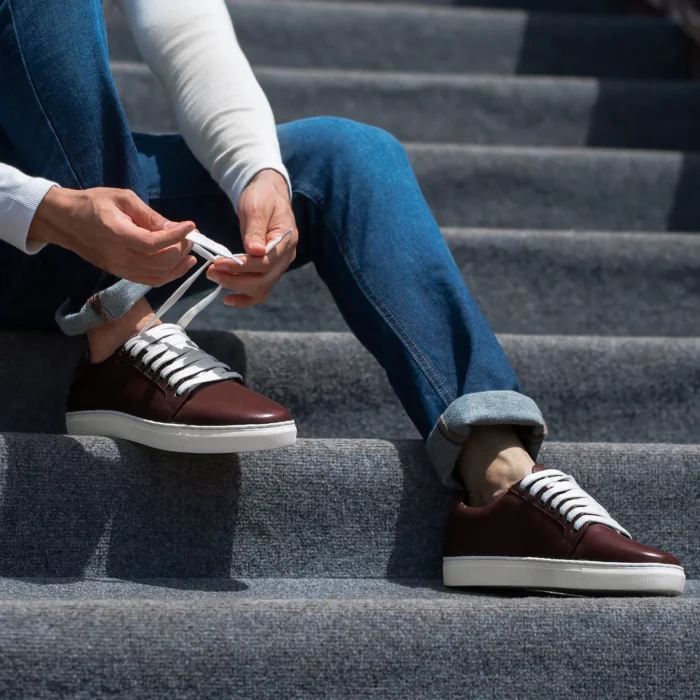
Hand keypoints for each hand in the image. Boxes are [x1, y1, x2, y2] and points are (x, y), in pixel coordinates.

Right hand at [28, 186, 196, 285]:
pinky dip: (169, 274)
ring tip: (189, 249)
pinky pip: (151, 280)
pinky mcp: (121, 274)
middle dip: (181, 249)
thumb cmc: (93, 203)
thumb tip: (175, 227)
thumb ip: (149, 216)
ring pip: (158, 275)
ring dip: (179, 263)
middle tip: (191, 235)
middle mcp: (118, 257)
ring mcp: (119, 269)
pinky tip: (180, 263)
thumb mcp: (123, 199)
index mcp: (116, 234)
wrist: (64, 220)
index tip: (191, 226)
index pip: (153, 244)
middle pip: (160, 262)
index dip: (176, 237)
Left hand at [206, 169, 296, 307]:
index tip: (218, 263)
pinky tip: (229, 299)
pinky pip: (260, 290)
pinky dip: (245, 298)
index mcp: (286, 240)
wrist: (268, 193)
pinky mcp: (268, 270)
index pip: (266, 262)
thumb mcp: (257, 207)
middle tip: (212, 272)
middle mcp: (286, 257)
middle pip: (264, 280)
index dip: (242, 266)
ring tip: (215, 278)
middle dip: (236, 280)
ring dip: (238, 288)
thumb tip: (256, 252)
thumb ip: (256, 229)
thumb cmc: (262, 196)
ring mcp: (278, 266)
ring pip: (262, 288)